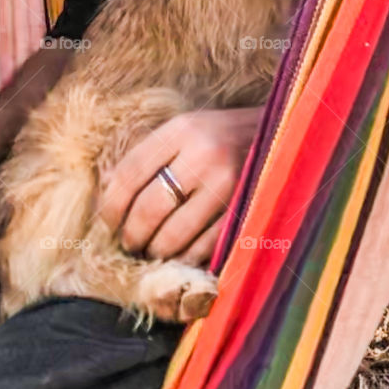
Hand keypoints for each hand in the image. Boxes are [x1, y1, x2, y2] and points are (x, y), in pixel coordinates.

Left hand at [97, 108, 261, 266]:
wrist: (282, 135)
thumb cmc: (221, 136)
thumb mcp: (184, 131)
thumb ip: (148, 155)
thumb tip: (107, 191)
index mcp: (182, 129)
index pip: (130, 173)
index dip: (111, 205)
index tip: (108, 223)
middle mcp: (204, 153)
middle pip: (149, 208)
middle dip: (132, 235)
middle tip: (129, 244)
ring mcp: (227, 184)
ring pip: (174, 235)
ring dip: (156, 251)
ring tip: (152, 251)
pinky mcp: (245, 210)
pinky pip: (204, 248)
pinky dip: (186, 258)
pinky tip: (181, 256)